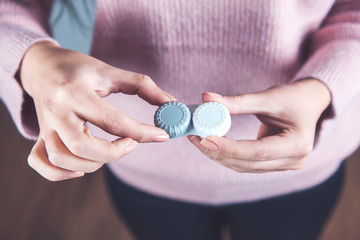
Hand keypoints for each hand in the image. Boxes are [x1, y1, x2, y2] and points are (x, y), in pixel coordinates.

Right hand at [20, 42, 174, 180]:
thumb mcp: (109, 71)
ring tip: (111, 151)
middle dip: (115, 152)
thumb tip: (170, 103)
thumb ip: (142, 85)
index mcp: (75, 91)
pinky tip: (81, 167)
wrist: (41, 66)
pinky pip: (42, 163)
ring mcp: (45, 126)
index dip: (142, 132)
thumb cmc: (78, 67)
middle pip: (83, 146)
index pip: (112, 120)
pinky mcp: (40, 135)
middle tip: (132, 143)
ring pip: (63, 159)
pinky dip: (61, 173)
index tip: (162, 135)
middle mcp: (57, 111)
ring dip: (93, 164)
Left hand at [188, 79, 330, 172]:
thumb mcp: (269, 97)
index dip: (229, 147)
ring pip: (243, 166)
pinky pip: (245, 164)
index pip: (257, 151)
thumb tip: (206, 99)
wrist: (309, 104)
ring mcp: (284, 165)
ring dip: (219, 155)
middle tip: (195, 138)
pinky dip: (227, 155)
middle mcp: (293, 161)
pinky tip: (211, 145)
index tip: (204, 138)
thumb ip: (238, 101)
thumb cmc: (293, 98)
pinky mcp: (273, 164)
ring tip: (197, 140)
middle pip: (247, 162)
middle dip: (218, 152)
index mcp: (297, 144)